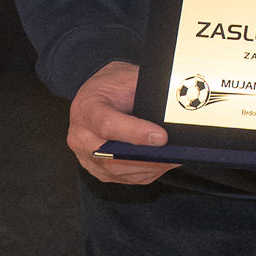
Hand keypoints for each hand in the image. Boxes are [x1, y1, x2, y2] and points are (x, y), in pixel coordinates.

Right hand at [69, 60, 178, 184]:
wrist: (99, 94)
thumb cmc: (115, 85)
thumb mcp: (129, 77)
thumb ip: (147, 92)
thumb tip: (174, 108)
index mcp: (87, 108)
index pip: (108, 125)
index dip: (136, 133)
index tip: (162, 137)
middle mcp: (81, 136)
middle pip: (111, 156)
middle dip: (147, 157)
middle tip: (174, 153)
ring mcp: (85, 156)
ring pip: (118, 171)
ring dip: (149, 167)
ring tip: (175, 157)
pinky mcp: (96, 169)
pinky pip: (123, 177)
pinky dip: (146, 172)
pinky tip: (163, 162)